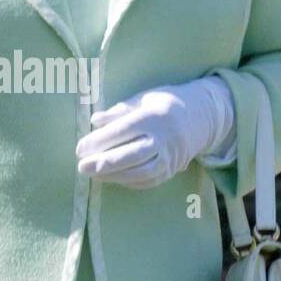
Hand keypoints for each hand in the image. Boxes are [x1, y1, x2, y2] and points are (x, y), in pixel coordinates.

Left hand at [75, 78, 233, 188]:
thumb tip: (95, 120)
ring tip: (92, 175)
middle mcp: (164, 139)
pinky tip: (110, 178)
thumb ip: (119, 111)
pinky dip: (127, 181)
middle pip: (132, 155)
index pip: (124, 131)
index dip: (100, 141)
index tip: (80, 148)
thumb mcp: (142, 99)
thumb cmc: (162, 105)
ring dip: (114, 176)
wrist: (199, 118)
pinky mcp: (171, 171)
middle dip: (104, 163)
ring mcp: (169, 157)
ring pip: (140, 172)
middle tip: (82, 167)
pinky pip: (148, 180)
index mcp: (154, 116)